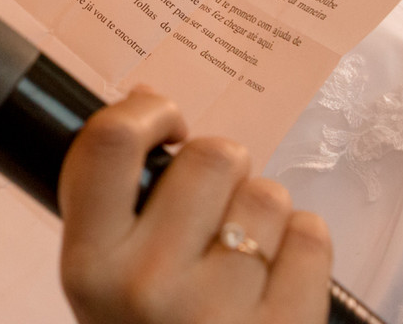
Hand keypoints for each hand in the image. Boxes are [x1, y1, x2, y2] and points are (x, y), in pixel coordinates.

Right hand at [58, 86, 332, 323]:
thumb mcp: (96, 273)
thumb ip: (108, 194)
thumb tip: (146, 100)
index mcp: (89, 263)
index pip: (111, 143)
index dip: (147, 111)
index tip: (165, 123)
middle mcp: (147, 286)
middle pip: (212, 155)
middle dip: (220, 165)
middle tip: (211, 199)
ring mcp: (218, 314)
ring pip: (269, 195)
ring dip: (262, 208)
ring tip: (241, 243)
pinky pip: (313, 237)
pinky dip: (303, 240)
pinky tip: (278, 264)